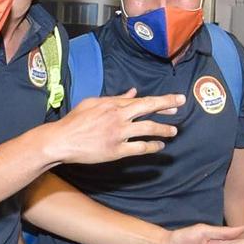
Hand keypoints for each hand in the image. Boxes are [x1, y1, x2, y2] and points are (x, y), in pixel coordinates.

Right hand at [47, 89, 181, 164]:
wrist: (62, 140)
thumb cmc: (75, 121)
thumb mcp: (94, 103)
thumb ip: (115, 98)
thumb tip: (133, 92)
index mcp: (113, 104)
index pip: (142, 100)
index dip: (162, 100)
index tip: (176, 100)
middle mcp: (118, 116)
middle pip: (149, 108)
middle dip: (168, 105)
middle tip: (182, 104)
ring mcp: (118, 133)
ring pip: (148, 129)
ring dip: (163, 129)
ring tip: (173, 131)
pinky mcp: (116, 150)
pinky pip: (139, 148)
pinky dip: (152, 146)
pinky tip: (159, 146)